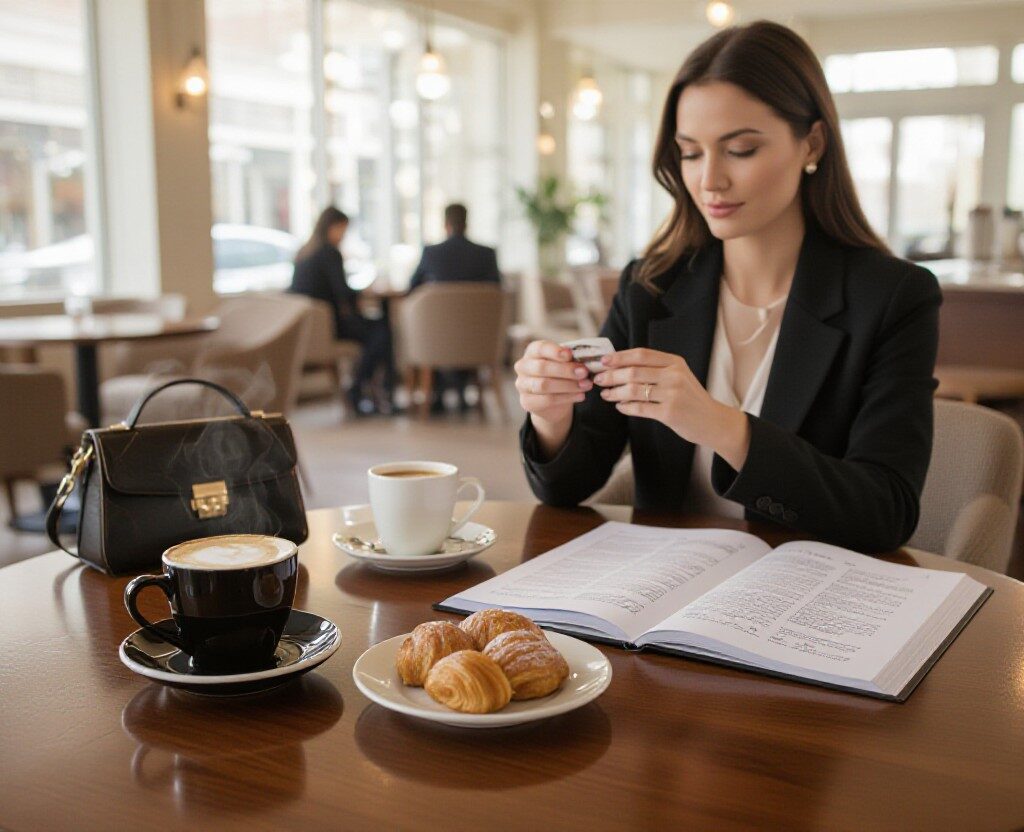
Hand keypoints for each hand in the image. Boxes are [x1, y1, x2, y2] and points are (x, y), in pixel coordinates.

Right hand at [514, 340, 591, 458]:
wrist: (553, 400)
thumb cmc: (560, 374)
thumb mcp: (565, 363)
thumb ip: (571, 360)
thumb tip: (584, 361)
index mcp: (532, 351)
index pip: (540, 348)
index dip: (555, 351)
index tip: (570, 355)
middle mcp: (523, 366)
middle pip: (542, 367)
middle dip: (566, 370)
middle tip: (584, 372)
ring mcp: (522, 385)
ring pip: (544, 385)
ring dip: (568, 385)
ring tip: (586, 385)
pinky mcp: (527, 402)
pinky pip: (547, 400)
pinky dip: (567, 397)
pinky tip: (580, 395)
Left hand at [593, 348, 750, 469]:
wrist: (712, 420)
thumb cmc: (690, 397)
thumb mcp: (679, 375)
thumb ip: (656, 368)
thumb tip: (620, 364)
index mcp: (675, 362)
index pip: (641, 354)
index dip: (619, 357)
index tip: (603, 361)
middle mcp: (674, 375)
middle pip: (633, 371)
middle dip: (611, 375)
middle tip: (598, 379)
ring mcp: (672, 394)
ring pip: (633, 390)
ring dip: (614, 392)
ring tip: (605, 394)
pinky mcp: (669, 413)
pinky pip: (639, 408)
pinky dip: (625, 407)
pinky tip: (619, 406)